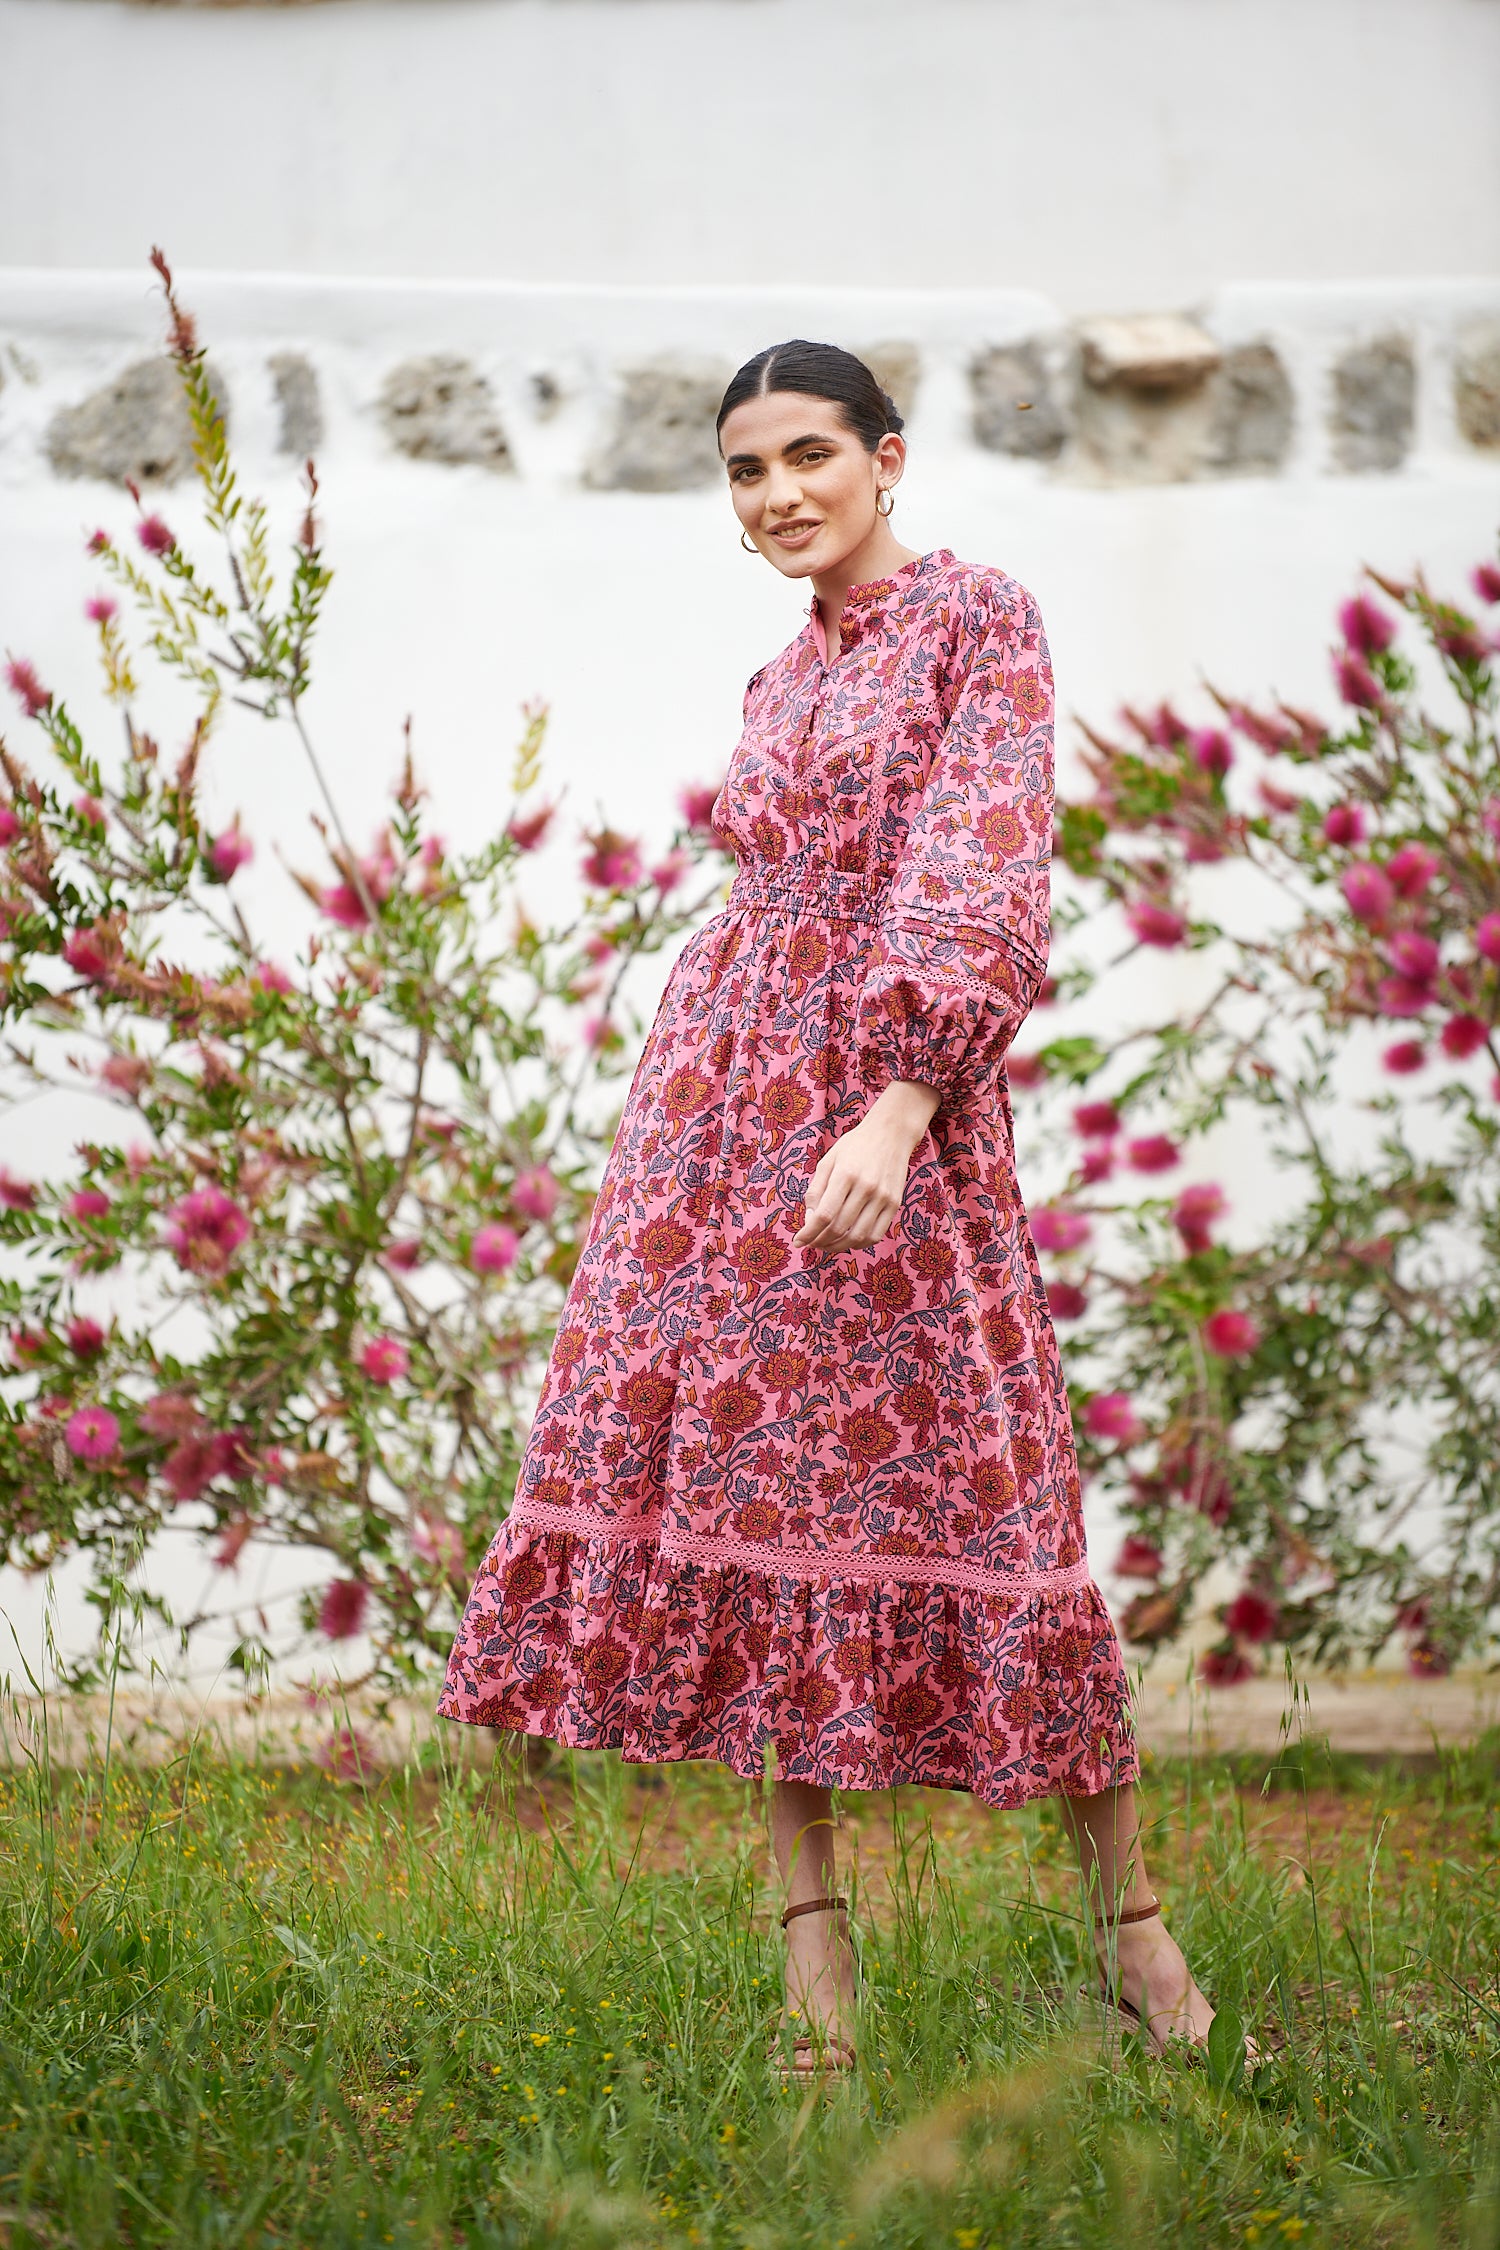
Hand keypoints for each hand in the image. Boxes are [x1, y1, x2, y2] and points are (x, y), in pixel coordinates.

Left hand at [792, 1080, 939, 1252]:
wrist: (891, 1133)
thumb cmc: (855, 1146)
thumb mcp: (828, 1160)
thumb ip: (816, 1190)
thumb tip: (809, 1220)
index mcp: (845, 1174)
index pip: (824, 1214)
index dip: (809, 1233)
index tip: (798, 1242)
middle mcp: (866, 1187)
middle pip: (839, 1227)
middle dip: (820, 1242)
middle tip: (810, 1244)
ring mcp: (883, 1197)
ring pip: (858, 1236)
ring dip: (838, 1246)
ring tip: (826, 1245)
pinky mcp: (895, 1203)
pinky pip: (876, 1234)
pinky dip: (860, 1243)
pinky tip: (848, 1240)